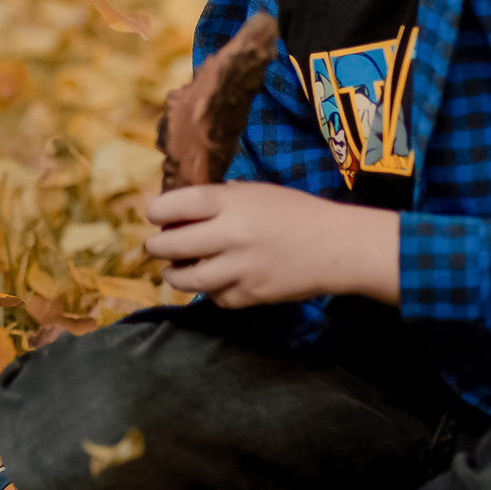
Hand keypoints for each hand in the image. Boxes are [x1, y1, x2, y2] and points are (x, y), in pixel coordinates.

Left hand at [142, 182, 401, 308]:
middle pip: (173, 245)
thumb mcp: (255, 193)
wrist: (336, 246)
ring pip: (188, 279)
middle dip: (156, 247)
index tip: (153, 216)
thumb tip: (179, 211)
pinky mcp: (251, 295)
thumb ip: (219, 200)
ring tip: (172, 270)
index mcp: (231, 202)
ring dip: (173, 275)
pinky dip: (209, 291)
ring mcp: (240, 268)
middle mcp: (231, 234)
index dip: (156, 211)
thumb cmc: (295, 212)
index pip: (176, 204)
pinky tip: (211, 282)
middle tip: (154, 246)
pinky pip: (216, 297)